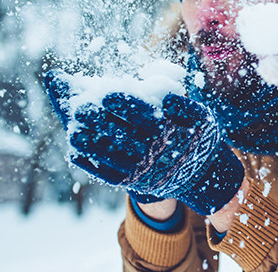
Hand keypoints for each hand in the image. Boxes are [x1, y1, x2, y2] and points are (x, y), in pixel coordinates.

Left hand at [43, 71, 244, 214]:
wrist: (204, 176)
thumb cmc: (198, 137)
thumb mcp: (202, 117)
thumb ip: (184, 104)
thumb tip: (166, 98)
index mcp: (171, 133)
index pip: (144, 116)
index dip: (125, 105)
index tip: (105, 94)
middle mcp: (156, 153)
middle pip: (123, 135)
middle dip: (100, 121)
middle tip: (79, 107)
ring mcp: (144, 170)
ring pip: (113, 156)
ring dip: (91, 144)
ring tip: (73, 130)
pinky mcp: (136, 182)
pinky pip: (110, 175)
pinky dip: (92, 166)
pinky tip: (76, 153)